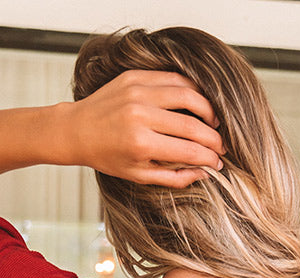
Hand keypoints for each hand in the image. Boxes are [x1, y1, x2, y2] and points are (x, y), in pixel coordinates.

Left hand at [67, 69, 224, 186]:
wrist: (76, 130)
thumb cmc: (108, 156)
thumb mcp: (139, 176)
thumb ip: (174, 177)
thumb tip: (204, 173)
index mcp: (141, 144)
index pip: (189, 150)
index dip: (209, 158)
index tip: (219, 162)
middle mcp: (140, 116)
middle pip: (192, 124)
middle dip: (213, 138)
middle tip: (222, 145)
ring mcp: (138, 92)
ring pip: (188, 94)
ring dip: (208, 109)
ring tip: (213, 123)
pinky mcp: (135, 77)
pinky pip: (173, 78)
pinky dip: (191, 90)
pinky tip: (198, 102)